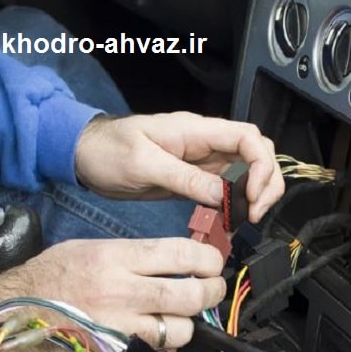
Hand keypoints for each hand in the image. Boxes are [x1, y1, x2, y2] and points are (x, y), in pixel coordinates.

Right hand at [0, 237, 225, 351]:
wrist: (7, 316)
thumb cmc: (43, 279)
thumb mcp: (86, 249)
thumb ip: (129, 254)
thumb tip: (169, 259)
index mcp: (114, 258)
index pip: (181, 254)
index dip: (208, 258)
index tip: (212, 262)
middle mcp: (121, 291)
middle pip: (190, 293)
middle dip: (211, 291)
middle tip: (212, 289)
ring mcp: (119, 328)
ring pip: (180, 329)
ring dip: (188, 323)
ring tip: (181, 317)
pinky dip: (164, 348)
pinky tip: (157, 339)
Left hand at [74, 112, 284, 222]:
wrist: (84, 155)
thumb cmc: (107, 150)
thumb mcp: (143, 164)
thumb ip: (184, 178)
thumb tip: (221, 194)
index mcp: (196, 130)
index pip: (248, 138)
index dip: (260, 166)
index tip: (252, 196)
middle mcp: (204, 143)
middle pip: (256, 154)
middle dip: (266, 183)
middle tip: (254, 213)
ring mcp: (201, 161)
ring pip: (245, 172)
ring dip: (254, 195)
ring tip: (245, 219)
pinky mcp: (193, 178)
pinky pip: (225, 188)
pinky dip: (233, 204)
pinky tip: (228, 221)